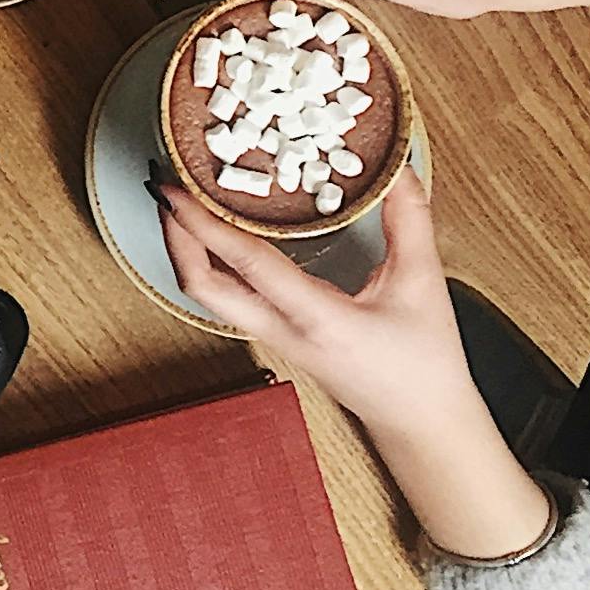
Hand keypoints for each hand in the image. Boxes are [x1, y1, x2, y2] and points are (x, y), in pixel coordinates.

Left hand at [157, 172, 465, 437]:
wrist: (420, 424)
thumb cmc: (424, 364)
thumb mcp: (422, 284)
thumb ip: (409, 220)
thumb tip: (396, 166)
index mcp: (316, 318)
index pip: (246, 264)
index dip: (203, 224)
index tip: (174, 189)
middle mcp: (281, 330)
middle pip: (201, 287)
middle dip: (175, 236)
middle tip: (166, 190)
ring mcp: (271, 336)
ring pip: (208, 295)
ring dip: (187, 249)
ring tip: (183, 203)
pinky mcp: (273, 336)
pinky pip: (227, 297)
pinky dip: (211, 262)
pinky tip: (215, 234)